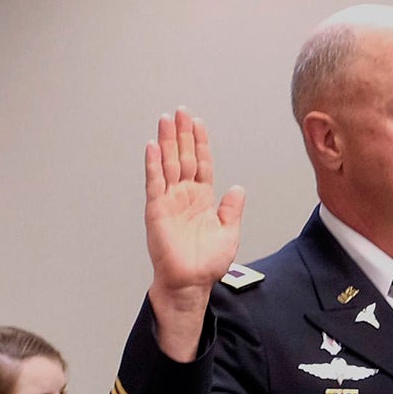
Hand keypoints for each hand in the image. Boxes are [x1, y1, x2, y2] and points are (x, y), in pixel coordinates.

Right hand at [144, 109, 245, 359]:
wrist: (191, 282)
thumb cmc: (207, 262)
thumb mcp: (229, 233)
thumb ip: (231, 209)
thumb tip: (238, 188)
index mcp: (202, 199)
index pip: (201, 164)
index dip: (200, 143)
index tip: (198, 123)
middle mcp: (184, 196)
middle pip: (183, 158)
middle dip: (182, 134)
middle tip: (180, 111)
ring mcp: (169, 201)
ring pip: (168, 165)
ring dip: (167, 142)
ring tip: (166, 120)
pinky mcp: (157, 210)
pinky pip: (155, 183)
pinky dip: (154, 165)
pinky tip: (153, 147)